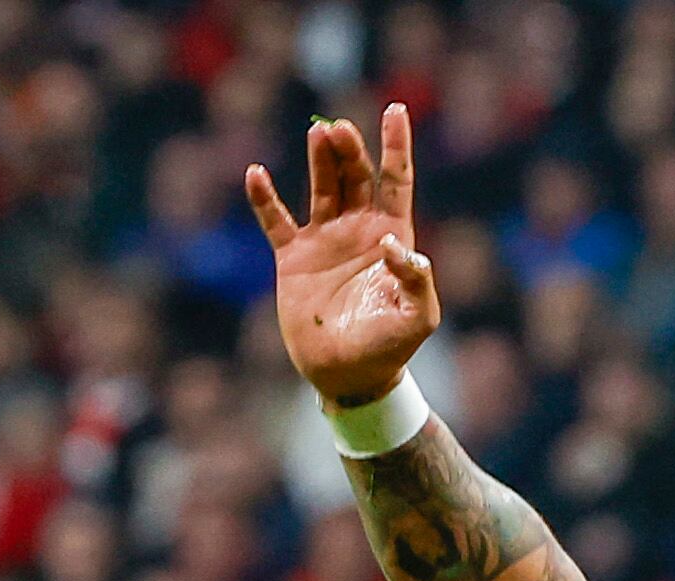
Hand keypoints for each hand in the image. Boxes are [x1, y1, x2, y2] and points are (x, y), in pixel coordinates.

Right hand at [245, 109, 440, 408]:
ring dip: (319, 159)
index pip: (396, 180)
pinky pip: (276, 222)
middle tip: (338, 130)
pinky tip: (256, 174)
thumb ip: (417, 281)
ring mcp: (324, 241)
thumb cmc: (390, 348)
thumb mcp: (418, 318)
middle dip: (349, 150)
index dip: (396, 145)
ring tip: (318, 134)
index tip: (395, 110)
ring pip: (321, 187)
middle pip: (355, 175)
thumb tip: (396, 243)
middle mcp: (358, 230)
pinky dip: (265, 199)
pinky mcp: (293, 259)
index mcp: (392, 236)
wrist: (348, 377)